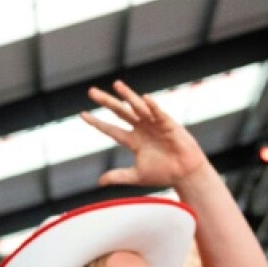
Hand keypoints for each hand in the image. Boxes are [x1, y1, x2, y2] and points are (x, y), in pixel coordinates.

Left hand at [81, 81, 207, 188]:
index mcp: (133, 140)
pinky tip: (144, 98)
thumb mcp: (136, 176)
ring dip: (128, 96)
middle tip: (91, 91)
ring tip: (116, 85)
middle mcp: (141, 129)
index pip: (111, 129)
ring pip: (138, 108)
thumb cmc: (163, 174)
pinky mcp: (169, 125)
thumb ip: (118, 176)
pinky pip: (159, 114)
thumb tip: (99, 181)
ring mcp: (154, 125)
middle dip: (107, 101)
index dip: (97, 123)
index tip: (82, 115)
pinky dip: (152, 106)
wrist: (185, 174)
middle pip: (120, 112)